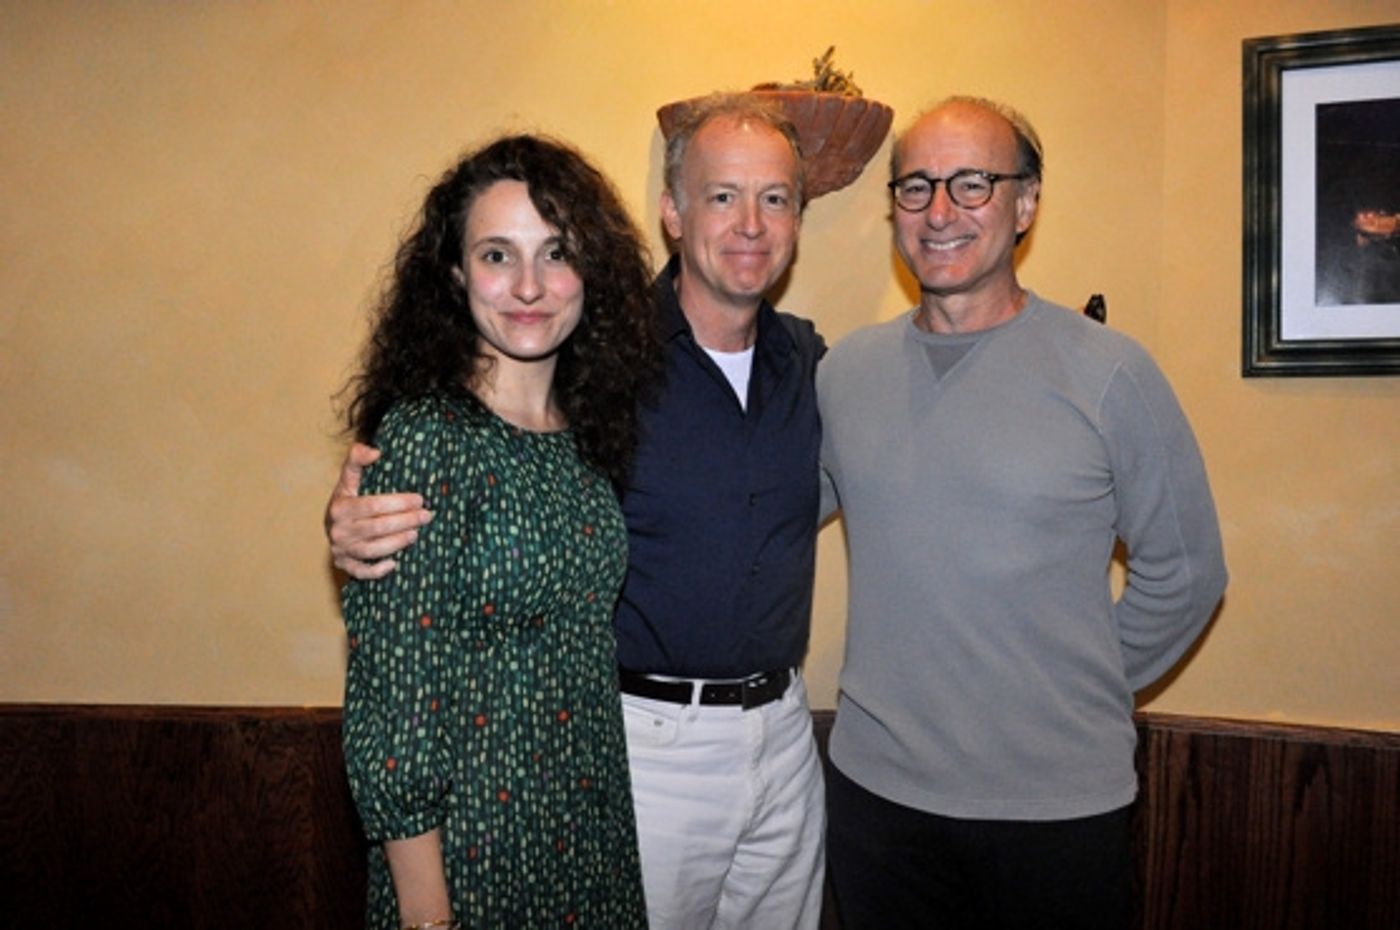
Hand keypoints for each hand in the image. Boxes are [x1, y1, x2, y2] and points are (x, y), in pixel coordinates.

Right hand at [325, 442, 432, 579]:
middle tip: (427, 516)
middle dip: (405, 521)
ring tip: (416, 534)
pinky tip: (395, 564)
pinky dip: (377, 570)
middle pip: (377, 527)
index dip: (399, 503)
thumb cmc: (347, 500)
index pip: (373, 505)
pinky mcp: (345, 565)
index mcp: (340, 507)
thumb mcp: (348, 479)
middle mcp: (338, 530)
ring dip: (397, 543)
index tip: (420, 499)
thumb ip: (356, 460)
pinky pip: (361, 572)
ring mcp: (341, 549)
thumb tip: (375, 451)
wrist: (331, 526)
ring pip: (373, 549)